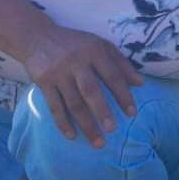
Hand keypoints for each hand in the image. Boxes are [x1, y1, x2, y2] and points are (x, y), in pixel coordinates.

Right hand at [19, 23, 144, 148]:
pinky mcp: (43, 81)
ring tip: (98, 142)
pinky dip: (63, 122)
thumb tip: (141, 83)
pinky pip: (54, 106)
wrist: (37, 37)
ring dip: (85, 124)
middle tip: (112, 130)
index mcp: (94, 51)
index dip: (123, 95)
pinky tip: (72, 136)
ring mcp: (58, 72)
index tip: (132, 114)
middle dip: (102, 112)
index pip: (112, 75)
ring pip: (73, 102)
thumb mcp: (99, 45)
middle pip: (91, 90)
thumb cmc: (75, 44)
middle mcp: (76, 61)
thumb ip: (120, 63)